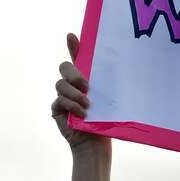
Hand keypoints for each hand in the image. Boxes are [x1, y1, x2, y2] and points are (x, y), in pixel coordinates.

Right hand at [51, 33, 109, 153]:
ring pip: (60, 84)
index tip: (71, 36)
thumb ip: (108, 86)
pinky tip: (82, 113)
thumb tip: (122, 67)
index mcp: (86, 79)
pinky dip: (71, 105)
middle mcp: (72, 85)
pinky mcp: (57, 109)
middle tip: (87, 85)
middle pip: (64, 67)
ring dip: (75, 94)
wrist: (96, 144)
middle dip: (74, 73)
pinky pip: (59, 100)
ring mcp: (62, 96)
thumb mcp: (110, 100)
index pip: (78, 57)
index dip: (73, 45)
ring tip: (88, 104)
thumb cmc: (106, 121)